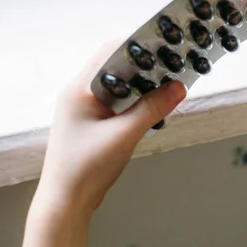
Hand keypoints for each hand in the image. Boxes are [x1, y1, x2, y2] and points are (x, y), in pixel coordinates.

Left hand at [36, 41, 185, 214]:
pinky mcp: (92, 121)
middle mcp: (79, 91)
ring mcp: (84, 107)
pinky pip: (117, 100)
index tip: (163, 44)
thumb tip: (179, 87)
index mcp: (79, 87)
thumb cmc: (87, 167)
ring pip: (118, 83)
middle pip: (115, 65)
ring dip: (141, 82)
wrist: (66, 202)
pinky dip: (135, 98)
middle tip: (171, 63)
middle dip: (143, 63)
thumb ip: (152, 108)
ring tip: (168, 81)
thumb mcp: (124, 135)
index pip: (109, 51)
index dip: (137, 44)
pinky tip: (153, 104)